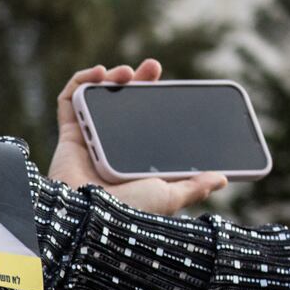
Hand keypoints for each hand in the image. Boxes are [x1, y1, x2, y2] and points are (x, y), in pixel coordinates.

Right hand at [48, 62, 227, 215]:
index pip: (145, 121)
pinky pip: (69, 101)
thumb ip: (194, 185)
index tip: (168, 85)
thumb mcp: (170, 196)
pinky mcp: (68, 135)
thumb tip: (221, 178)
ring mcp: (89, 139)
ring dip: (111, 78)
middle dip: (137, 80)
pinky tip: (97, 73)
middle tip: (152, 68)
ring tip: (125, 73)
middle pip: (123, 103)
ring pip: (98, 98)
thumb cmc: (131, 212)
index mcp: (132, 157)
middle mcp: (110, 146)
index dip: (155, 99)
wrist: (95, 221)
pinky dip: (80, 82)